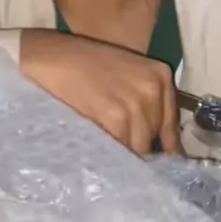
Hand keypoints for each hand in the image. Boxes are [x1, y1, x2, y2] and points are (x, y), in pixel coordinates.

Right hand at [21, 30, 181, 155]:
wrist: (50, 58)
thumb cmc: (84, 65)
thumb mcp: (126, 76)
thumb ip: (145, 104)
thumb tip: (161, 146)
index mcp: (160, 76)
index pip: (170, 126)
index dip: (165, 147)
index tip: (161, 163)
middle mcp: (153, 89)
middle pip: (154, 137)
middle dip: (139, 148)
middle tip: (122, 155)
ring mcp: (135, 103)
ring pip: (138, 147)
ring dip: (123, 155)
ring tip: (107, 155)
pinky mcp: (115, 117)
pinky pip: (120, 149)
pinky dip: (110, 156)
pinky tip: (98, 153)